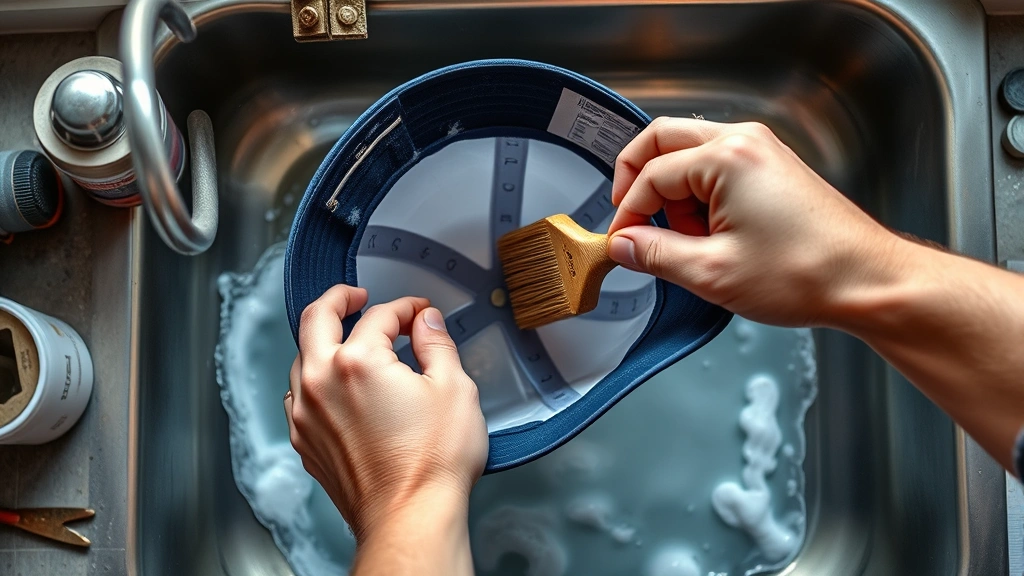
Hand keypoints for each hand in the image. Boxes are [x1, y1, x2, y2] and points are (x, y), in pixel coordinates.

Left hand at [284, 286, 487, 541]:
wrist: (410, 518)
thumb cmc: (431, 464)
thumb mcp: (455, 389)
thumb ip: (437, 344)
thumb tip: (426, 322)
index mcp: (358, 362)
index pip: (379, 315)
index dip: (404, 307)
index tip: (417, 313)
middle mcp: (321, 382)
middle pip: (315, 319)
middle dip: (337, 299)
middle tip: (355, 296)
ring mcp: (307, 414)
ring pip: (300, 357)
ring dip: (323, 341)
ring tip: (346, 340)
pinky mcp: (306, 442)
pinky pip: (298, 396)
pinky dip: (314, 379)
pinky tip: (334, 385)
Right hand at [607, 117, 900, 326]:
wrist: (867, 281)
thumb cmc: (807, 273)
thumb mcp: (711, 272)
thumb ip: (655, 254)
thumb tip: (624, 245)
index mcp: (727, 157)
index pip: (651, 175)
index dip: (628, 213)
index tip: (621, 243)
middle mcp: (745, 142)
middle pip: (663, 141)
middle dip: (639, 183)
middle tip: (631, 221)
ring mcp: (762, 151)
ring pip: (689, 154)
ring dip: (673, 193)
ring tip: (685, 241)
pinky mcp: (772, 169)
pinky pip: (717, 168)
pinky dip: (700, 196)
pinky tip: (710, 236)